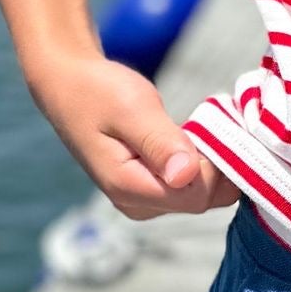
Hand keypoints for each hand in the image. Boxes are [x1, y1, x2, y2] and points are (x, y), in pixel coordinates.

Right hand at [28, 52, 239, 221]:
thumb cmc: (98, 92)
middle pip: (203, 199)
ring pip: (203, 194)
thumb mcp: (131, 108)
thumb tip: (186, 175)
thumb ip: (160, 142)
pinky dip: (204, 163)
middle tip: (210, 123)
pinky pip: (193, 186)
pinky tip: (194, 137)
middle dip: (218, 164)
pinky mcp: (152, 190)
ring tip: (199, 128)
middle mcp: (137, 204)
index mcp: (128, 188)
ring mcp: (144, 200)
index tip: (213, 129)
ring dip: (213, 163)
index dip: (215, 165)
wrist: (72, 87)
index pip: (196, 196)